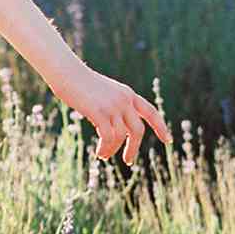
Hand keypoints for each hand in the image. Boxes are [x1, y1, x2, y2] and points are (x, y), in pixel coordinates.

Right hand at [49, 59, 170, 165]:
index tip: (167, 140)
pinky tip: (99, 153)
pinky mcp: (99, 112)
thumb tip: (115, 128)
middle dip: (133, 148)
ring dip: (113, 150)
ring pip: (121, 136)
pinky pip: (108, 137)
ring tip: (103, 156)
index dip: (160, 126)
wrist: (67, 72)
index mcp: (128, 94)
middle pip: (137, 130)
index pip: (150, 112)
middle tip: (128, 161)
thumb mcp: (103, 93)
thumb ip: (113, 106)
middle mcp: (124, 100)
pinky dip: (105, 148)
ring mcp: (112, 106)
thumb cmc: (80, 83)